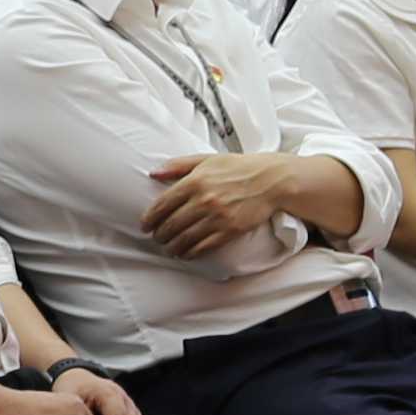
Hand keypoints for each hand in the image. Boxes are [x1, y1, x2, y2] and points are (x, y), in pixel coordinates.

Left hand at [140, 148, 324, 256]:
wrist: (271, 180)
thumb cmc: (238, 168)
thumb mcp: (206, 160)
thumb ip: (178, 165)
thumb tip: (153, 173)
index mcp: (194, 181)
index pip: (163, 204)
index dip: (150, 218)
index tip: (144, 226)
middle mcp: (203, 200)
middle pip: (171, 224)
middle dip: (159, 235)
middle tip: (156, 239)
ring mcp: (216, 216)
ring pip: (185, 238)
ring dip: (172, 247)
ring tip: (168, 249)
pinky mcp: (230, 230)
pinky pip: (204, 246)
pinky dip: (191, 253)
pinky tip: (185, 254)